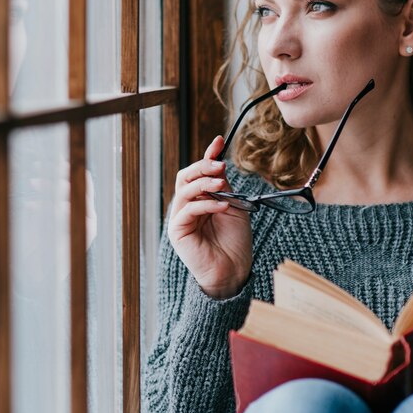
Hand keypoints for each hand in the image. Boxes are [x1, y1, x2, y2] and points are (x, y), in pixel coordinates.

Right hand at [167, 137, 251, 298]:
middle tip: (219, 164)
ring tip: (221, 184)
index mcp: (199, 199)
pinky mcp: (178, 231)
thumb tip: (218, 163)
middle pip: (185, 177)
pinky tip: (222, 206)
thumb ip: (224, 187)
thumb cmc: (234, 241)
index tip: (219, 142)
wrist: (233, 270)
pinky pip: (188, 210)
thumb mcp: (234, 206)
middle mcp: (187, 206)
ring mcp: (181, 218)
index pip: (198, 172)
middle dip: (202, 166)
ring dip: (203, 183)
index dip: (207, 156)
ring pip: (184, 190)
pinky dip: (206, 205)